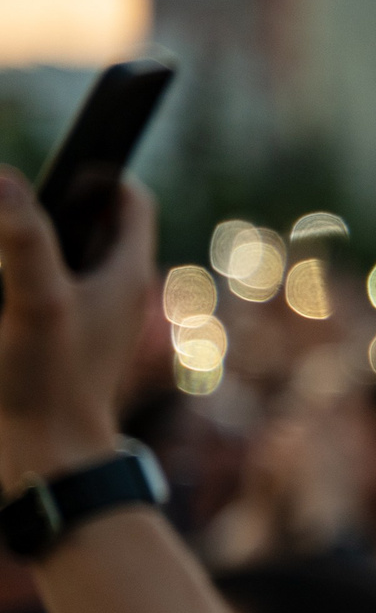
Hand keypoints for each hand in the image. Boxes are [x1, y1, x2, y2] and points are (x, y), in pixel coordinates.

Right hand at [0, 171, 154, 487]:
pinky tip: (6, 292)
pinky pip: (38, 292)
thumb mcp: (36, 301)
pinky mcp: (54, 342)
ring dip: (28, 244)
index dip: (99, 168)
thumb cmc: (49, 383)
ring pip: (59, 258)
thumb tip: (4, 178)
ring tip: (4, 234)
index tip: (64, 150)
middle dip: (51, 205)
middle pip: (86, 222)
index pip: (127, 198)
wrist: (45, 463)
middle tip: (10, 201)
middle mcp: (110, 290)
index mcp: (124, 272)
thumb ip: (22, 238)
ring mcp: (83, 317)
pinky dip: (21, 282)